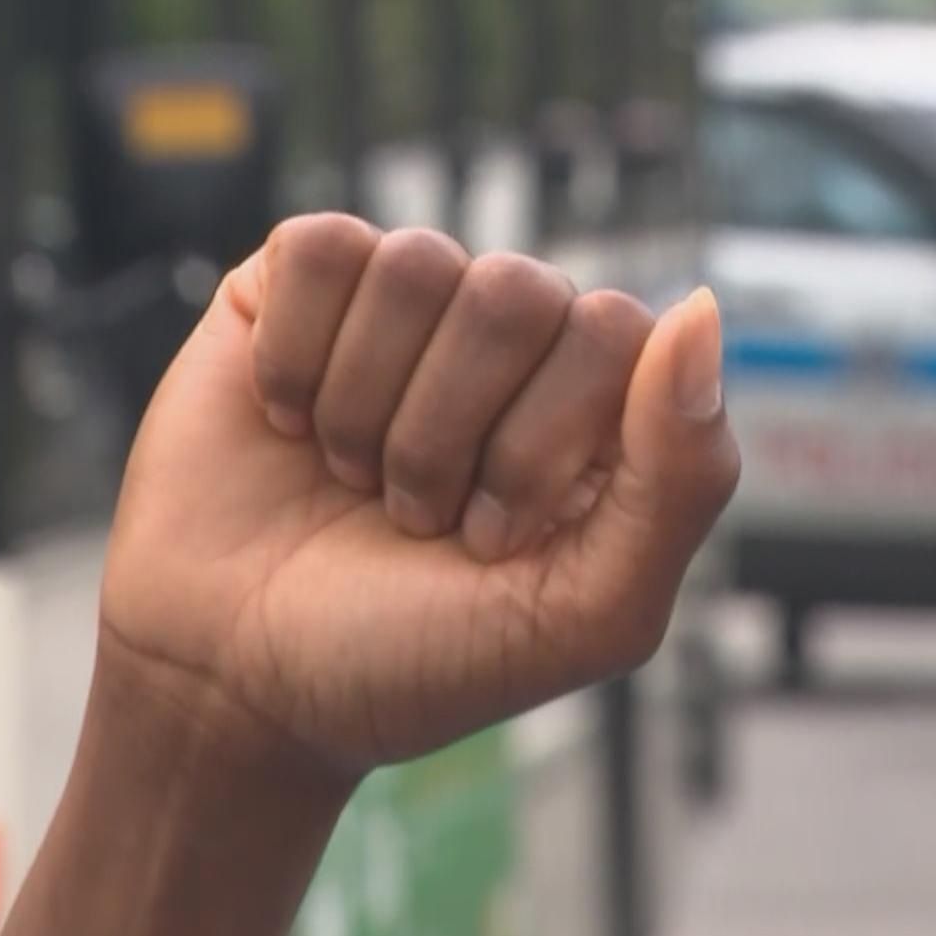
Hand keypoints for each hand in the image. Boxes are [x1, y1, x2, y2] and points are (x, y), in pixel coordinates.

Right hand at [99, 214, 738, 771]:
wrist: (234, 686)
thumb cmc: (413, 660)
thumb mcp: (583, 614)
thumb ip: (681, 480)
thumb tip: (701, 308)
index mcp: (594, 407)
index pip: (615, 331)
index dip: (540, 442)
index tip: (488, 542)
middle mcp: (507, 343)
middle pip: (516, 292)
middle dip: (447, 436)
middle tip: (410, 519)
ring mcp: (399, 310)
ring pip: (416, 264)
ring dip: (365, 409)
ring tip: (350, 479)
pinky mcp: (292, 291)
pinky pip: (320, 249)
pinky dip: (294, 359)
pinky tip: (286, 424)